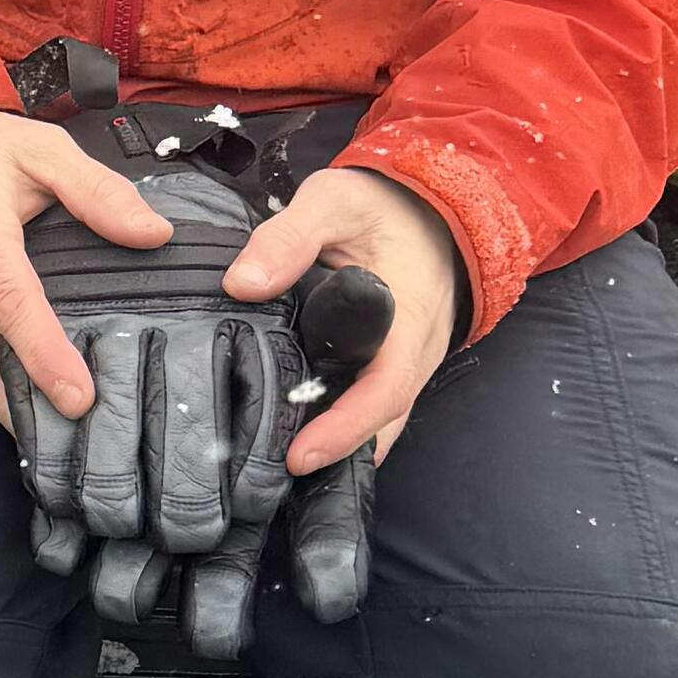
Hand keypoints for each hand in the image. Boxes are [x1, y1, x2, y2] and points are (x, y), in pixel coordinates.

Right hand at [0, 98, 175, 422]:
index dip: (43, 352)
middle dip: (20, 408)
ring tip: (58, 433)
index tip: (79, 396)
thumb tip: (153, 234)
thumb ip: (96, 190)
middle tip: (72, 440)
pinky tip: (28, 394)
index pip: (9, 300)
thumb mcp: (40, 147)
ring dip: (6, 402)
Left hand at [224, 162, 465, 475]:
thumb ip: (289, 237)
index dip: (344, 429)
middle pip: (381, 421)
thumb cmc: (386, 205)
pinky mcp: (395, 363)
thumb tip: (242, 285)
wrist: (435, 205)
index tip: (300, 455)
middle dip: (334, 453)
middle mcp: (417, 352)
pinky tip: (296, 435)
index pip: (384, 390)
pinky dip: (343, 426)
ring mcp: (410, 362)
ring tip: (275, 469)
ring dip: (338, 446)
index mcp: (409, 319)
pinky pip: (374, 404)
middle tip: (270, 476)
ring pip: (379, 420)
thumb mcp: (335, 202)